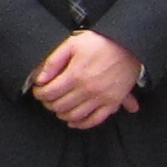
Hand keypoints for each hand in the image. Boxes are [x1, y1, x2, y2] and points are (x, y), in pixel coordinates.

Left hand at [29, 30, 143, 128]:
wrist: (128, 44)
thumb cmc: (100, 42)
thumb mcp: (72, 44)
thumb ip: (53, 62)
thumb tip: (40, 79)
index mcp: (75, 75)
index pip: (49, 93)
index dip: (39, 93)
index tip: (38, 90)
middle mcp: (87, 90)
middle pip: (60, 106)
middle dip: (49, 104)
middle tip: (47, 99)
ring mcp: (101, 98)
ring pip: (75, 116)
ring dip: (62, 114)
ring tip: (58, 108)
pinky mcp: (113, 102)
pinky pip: (95, 120)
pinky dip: (82, 124)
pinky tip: (74, 121)